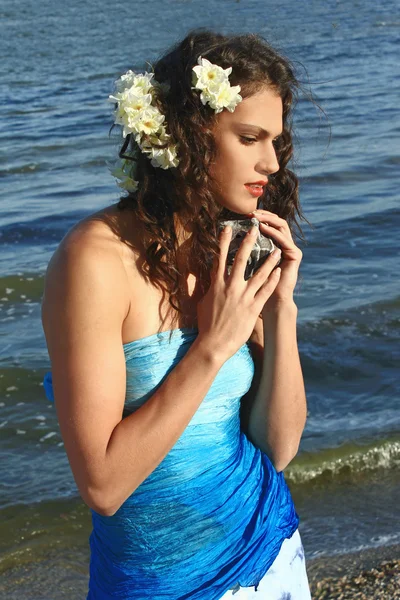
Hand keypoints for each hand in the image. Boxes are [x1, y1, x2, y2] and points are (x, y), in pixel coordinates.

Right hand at [196, 223, 282, 362]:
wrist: (213, 344)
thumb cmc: (207, 324)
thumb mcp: (204, 302)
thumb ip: (209, 287)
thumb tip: (210, 278)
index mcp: (216, 285)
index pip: (220, 258)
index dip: (223, 242)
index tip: (228, 229)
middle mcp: (230, 287)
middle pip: (241, 259)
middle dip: (248, 242)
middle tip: (254, 230)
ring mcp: (243, 297)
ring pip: (259, 273)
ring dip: (269, 260)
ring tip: (277, 250)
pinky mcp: (253, 308)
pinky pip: (266, 291)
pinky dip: (273, 281)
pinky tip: (279, 272)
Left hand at [246, 210, 302, 310]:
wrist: (271, 302)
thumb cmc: (255, 287)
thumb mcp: (245, 267)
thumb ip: (238, 254)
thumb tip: (219, 242)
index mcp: (271, 245)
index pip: (266, 224)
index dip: (256, 217)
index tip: (243, 213)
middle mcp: (282, 244)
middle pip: (274, 221)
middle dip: (263, 214)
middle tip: (250, 211)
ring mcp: (290, 248)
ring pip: (281, 226)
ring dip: (269, 219)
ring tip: (257, 216)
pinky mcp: (295, 255)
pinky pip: (285, 240)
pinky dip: (274, 233)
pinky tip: (264, 228)